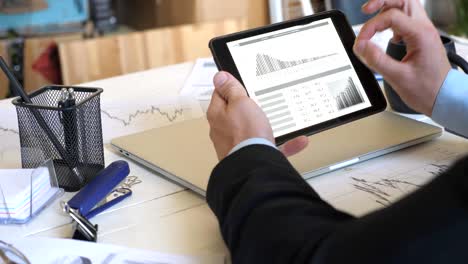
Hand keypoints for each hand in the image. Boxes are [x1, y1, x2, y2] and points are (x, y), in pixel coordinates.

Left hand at [207, 72, 307, 159]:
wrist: (254, 165)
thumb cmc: (245, 134)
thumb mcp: (240, 102)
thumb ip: (231, 89)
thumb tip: (220, 77)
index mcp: (218, 114)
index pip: (219, 94)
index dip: (231, 86)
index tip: (241, 83)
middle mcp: (223, 131)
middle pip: (235, 113)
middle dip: (249, 107)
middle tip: (261, 100)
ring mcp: (236, 144)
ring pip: (253, 131)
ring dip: (267, 126)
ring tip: (279, 120)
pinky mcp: (251, 156)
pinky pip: (269, 147)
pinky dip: (284, 144)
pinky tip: (298, 140)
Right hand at [354, 0, 450, 115]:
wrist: (444, 98)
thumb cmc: (427, 90)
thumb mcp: (398, 77)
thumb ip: (377, 60)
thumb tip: (360, 46)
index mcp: (420, 35)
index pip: (390, 17)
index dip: (370, 27)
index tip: (361, 42)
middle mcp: (424, 29)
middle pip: (402, 0)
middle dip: (381, 2)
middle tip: (366, 10)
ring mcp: (424, 32)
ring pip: (406, 6)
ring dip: (388, 8)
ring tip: (372, 16)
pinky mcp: (421, 38)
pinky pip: (407, 19)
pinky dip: (393, 19)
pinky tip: (386, 32)